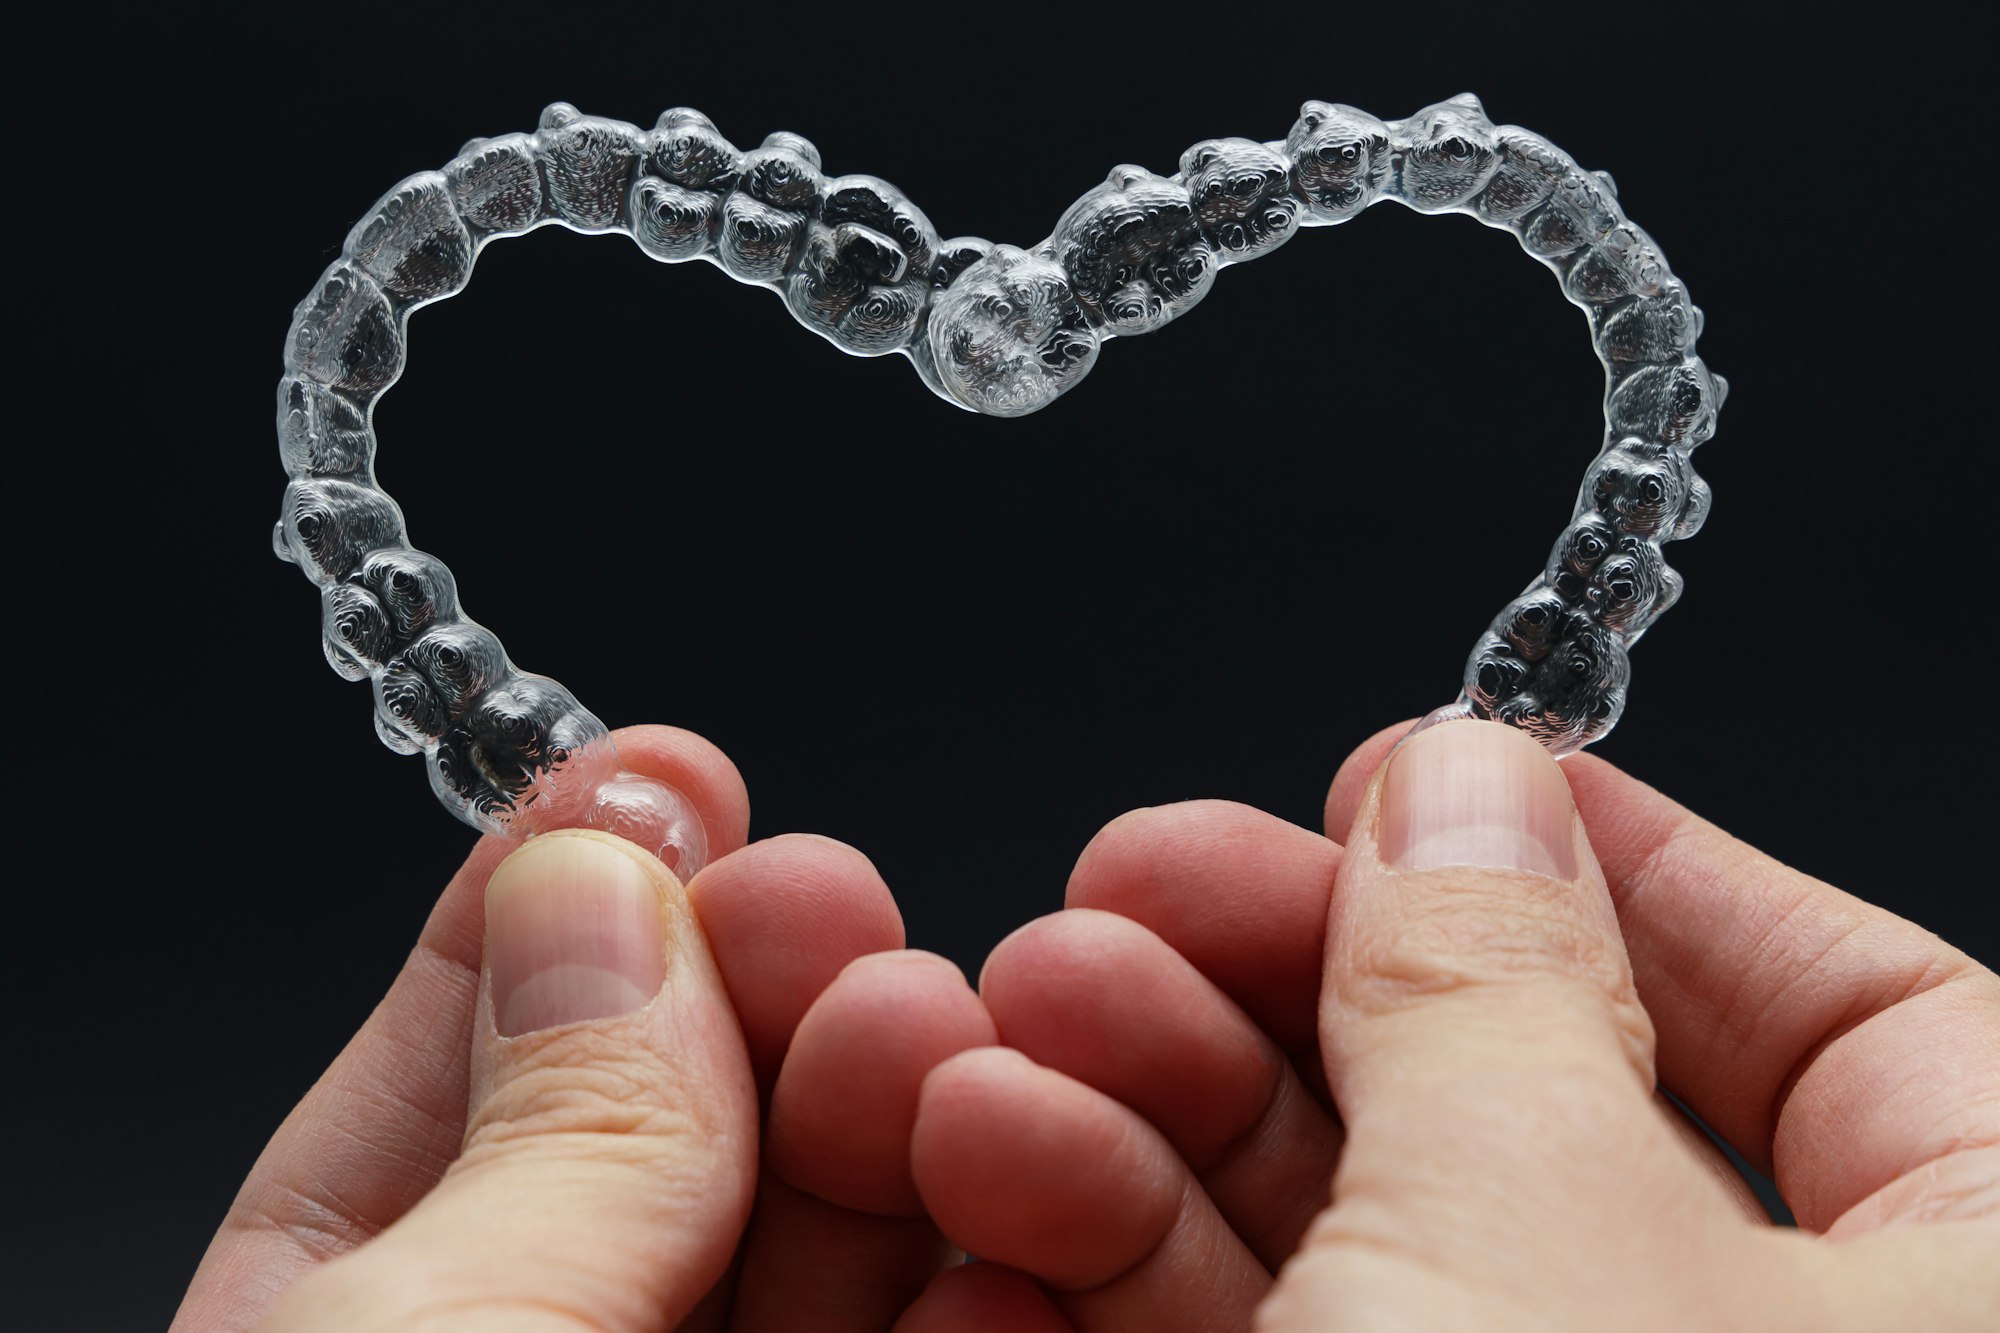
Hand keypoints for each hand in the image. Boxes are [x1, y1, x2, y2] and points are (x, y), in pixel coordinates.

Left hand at [174, 725, 999, 1330]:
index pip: (468, 1065)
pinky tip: (997, 1240)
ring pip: (838, 1243)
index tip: (662, 774)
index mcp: (363, 1325)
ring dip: (899, 1124)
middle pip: (685, 1138)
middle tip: (825, 902)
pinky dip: (989, 1293)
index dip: (569, 902)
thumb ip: (544, 1148)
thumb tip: (605, 875)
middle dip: (765, 1000)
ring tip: (924, 1037)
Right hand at [903, 719, 1999, 1329]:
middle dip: (1294, 987)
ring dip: (1158, 1121)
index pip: (1872, 1022)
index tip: (1433, 782)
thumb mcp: (1535, 1231)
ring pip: (1377, 1243)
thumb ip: (1490, 980)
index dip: (1645, 873)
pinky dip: (1127, 1272)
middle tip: (1130, 886)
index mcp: (1979, 1309)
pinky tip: (995, 1185)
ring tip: (1007, 1032)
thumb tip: (1468, 778)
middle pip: (1548, 1116)